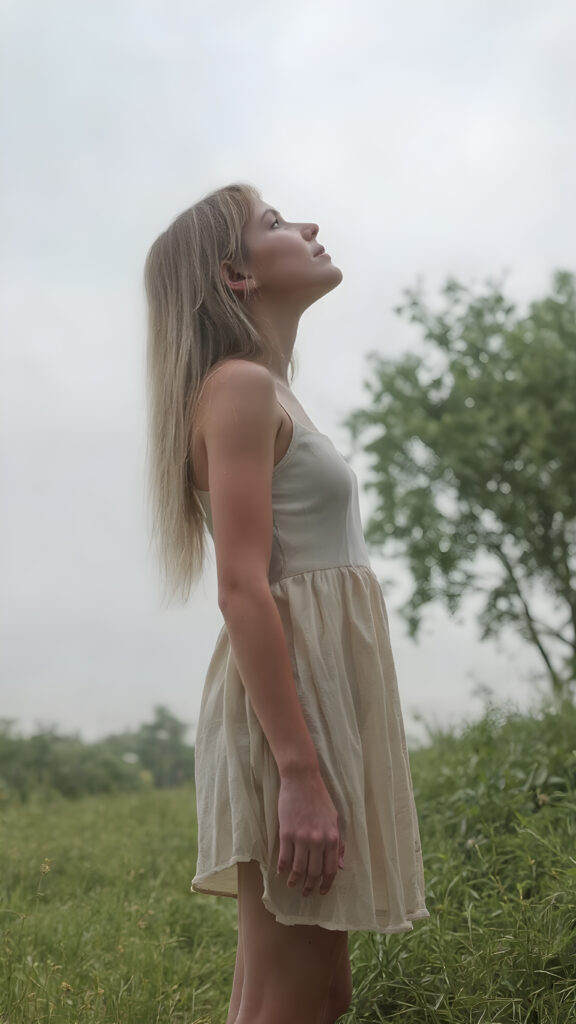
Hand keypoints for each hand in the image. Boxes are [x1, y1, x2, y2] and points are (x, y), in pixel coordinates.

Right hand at [276, 770, 344, 896]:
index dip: (326, 884)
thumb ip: (339, 843)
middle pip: (314, 872)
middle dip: (310, 886)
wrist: (302, 779)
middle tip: (306, 893)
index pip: (331, 869)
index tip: (322, 891)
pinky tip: (281, 873)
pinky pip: (284, 857)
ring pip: (298, 868)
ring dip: (295, 881)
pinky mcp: (286, 832)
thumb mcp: (335, 819)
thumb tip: (340, 865)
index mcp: (332, 837)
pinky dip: (282, 869)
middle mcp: (318, 840)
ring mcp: (301, 837)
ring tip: (292, 885)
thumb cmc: (320, 797)